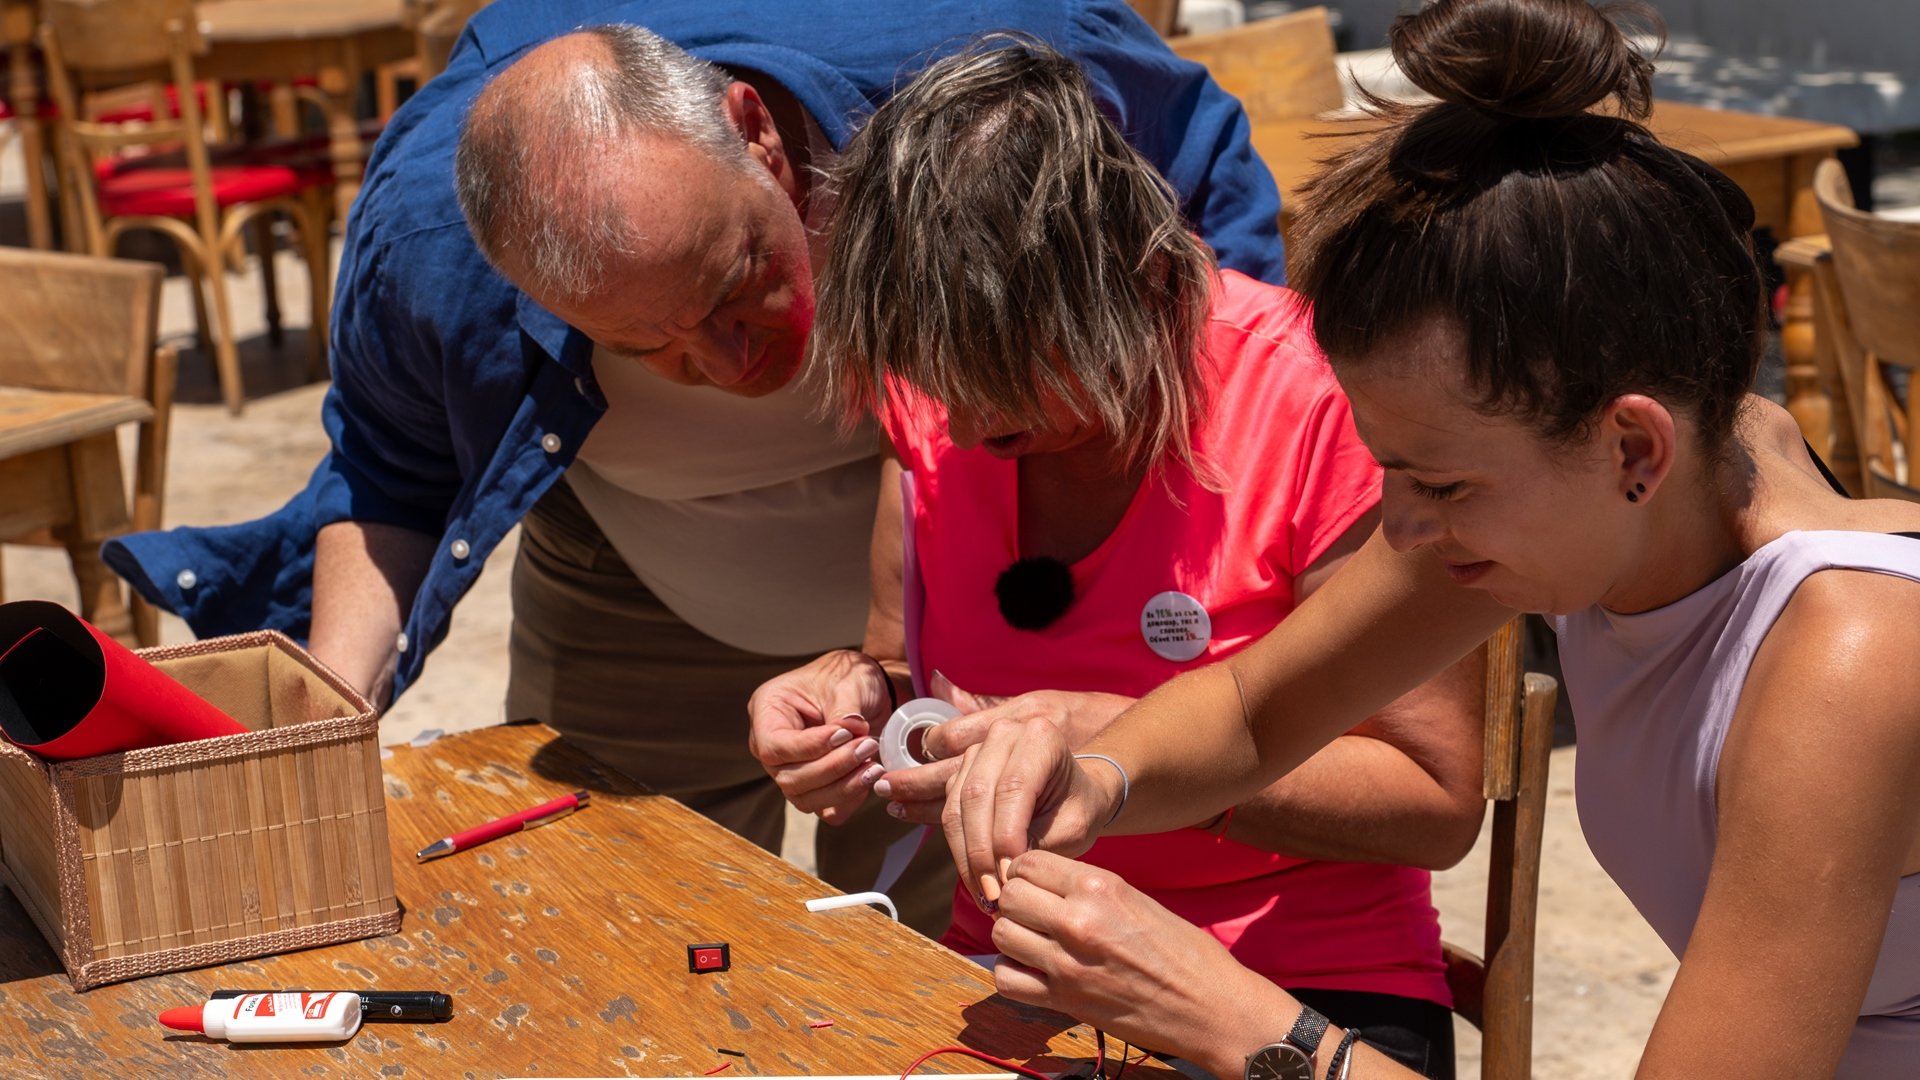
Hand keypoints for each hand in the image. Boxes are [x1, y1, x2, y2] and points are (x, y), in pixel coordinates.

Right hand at [746, 650, 891, 825]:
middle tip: (867, 746)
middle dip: (832, 768)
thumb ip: (845, 709)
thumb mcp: (847, 682)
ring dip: (843, 788)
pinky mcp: (816, 787)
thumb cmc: (849, 676)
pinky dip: (849, 801)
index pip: (773, 746)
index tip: (844, 734)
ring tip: (873, 765)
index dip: (809, 747)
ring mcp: (792, 769)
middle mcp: (773, 745)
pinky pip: (826, 810)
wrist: (870, 689)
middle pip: (789, 777)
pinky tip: (869, 777)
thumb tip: (850, 731)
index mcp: (768, 711)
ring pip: (805, 799)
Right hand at [937, 715, 1120, 907]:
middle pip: (977, 795)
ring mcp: (977, 751)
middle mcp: (1004, 734)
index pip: (1013, 787)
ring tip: (983, 893)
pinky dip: (958, 848)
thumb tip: (1001, 870)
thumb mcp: (1073, 828)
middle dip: (981, 852)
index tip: (1009, 878)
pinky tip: (974, 876)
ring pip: (957, 807)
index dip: (1005, 836)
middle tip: (993, 894)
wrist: (1073, 796)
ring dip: (965, 856)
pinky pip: (948, 811)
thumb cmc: (1078, 809)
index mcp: (1041, 737)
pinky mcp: (961, 771)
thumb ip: (1039, 844)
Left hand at [990, 851, 1287, 1073]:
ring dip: (1013, 936)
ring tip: (1033, 940)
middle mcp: (1078, 921)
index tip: (1035, 883)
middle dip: (1016, 901)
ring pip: (1002, 934)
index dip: (1026, 871)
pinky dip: (1013, 973)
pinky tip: (1032, 970)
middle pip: (1009, 896)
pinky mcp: (1064, 1001)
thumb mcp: (1137, 899)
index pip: (1029, 862)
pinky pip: (1007, 980)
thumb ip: (1088, 889)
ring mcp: (1067, 964)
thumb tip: (1045, 884)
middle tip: (1032, 912)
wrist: (1211, 1007)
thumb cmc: (1184, 952)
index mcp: (1100, 887)